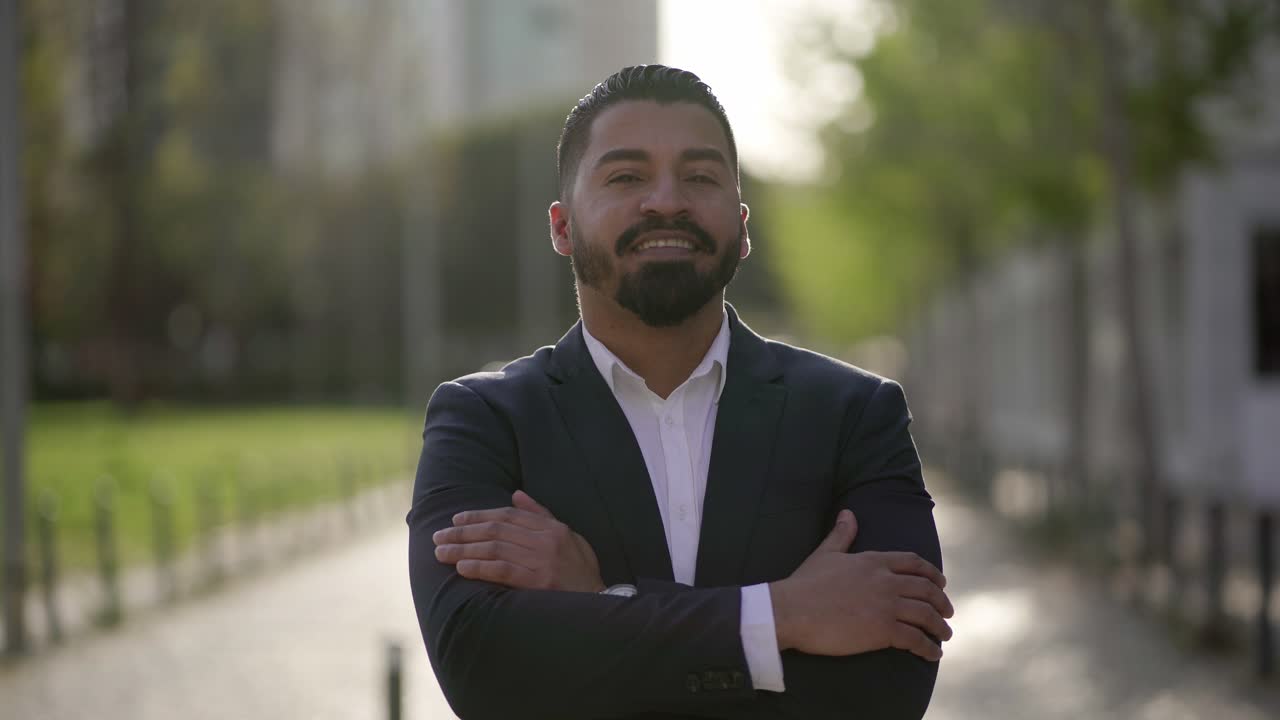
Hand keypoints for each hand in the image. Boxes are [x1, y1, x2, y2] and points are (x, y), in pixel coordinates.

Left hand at [432, 490, 605, 592]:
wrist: (600, 601)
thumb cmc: (581, 570)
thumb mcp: (568, 536)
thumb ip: (541, 515)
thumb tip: (516, 495)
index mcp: (552, 528)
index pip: (508, 515)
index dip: (480, 515)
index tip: (457, 519)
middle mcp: (546, 540)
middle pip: (496, 529)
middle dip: (464, 532)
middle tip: (439, 536)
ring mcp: (542, 561)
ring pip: (494, 548)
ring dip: (464, 549)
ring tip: (442, 552)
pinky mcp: (538, 582)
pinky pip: (502, 570)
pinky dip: (480, 567)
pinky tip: (462, 567)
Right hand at [769, 509, 953, 661]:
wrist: (792, 610)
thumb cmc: (805, 584)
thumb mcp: (826, 553)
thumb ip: (842, 534)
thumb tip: (848, 513)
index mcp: (874, 561)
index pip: (915, 563)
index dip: (932, 574)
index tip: (941, 584)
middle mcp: (886, 581)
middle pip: (927, 590)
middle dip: (942, 602)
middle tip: (948, 612)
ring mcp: (886, 606)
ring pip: (927, 615)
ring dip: (940, 627)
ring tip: (944, 635)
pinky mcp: (883, 631)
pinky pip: (916, 639)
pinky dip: (929, 648)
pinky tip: (932, 654)